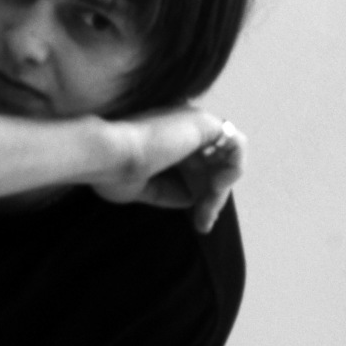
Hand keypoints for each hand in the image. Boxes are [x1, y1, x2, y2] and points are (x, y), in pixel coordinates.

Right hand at [89, 108, 246, 233]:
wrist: (108, 156)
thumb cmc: (113, 171)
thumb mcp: (145, 189)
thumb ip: (173, 190)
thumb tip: (194, 198)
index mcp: (162, 138)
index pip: (196, 168)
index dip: (202, 197)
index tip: (199, 222)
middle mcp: (179, 127)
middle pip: (212, 167)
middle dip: (212, 199)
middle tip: (203, 223)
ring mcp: (193, 122)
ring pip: (224, 160)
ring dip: (220, 190)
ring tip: (207, 209)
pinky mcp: (205, 123)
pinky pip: (237, 145)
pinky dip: (232, 169)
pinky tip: (216, 187)